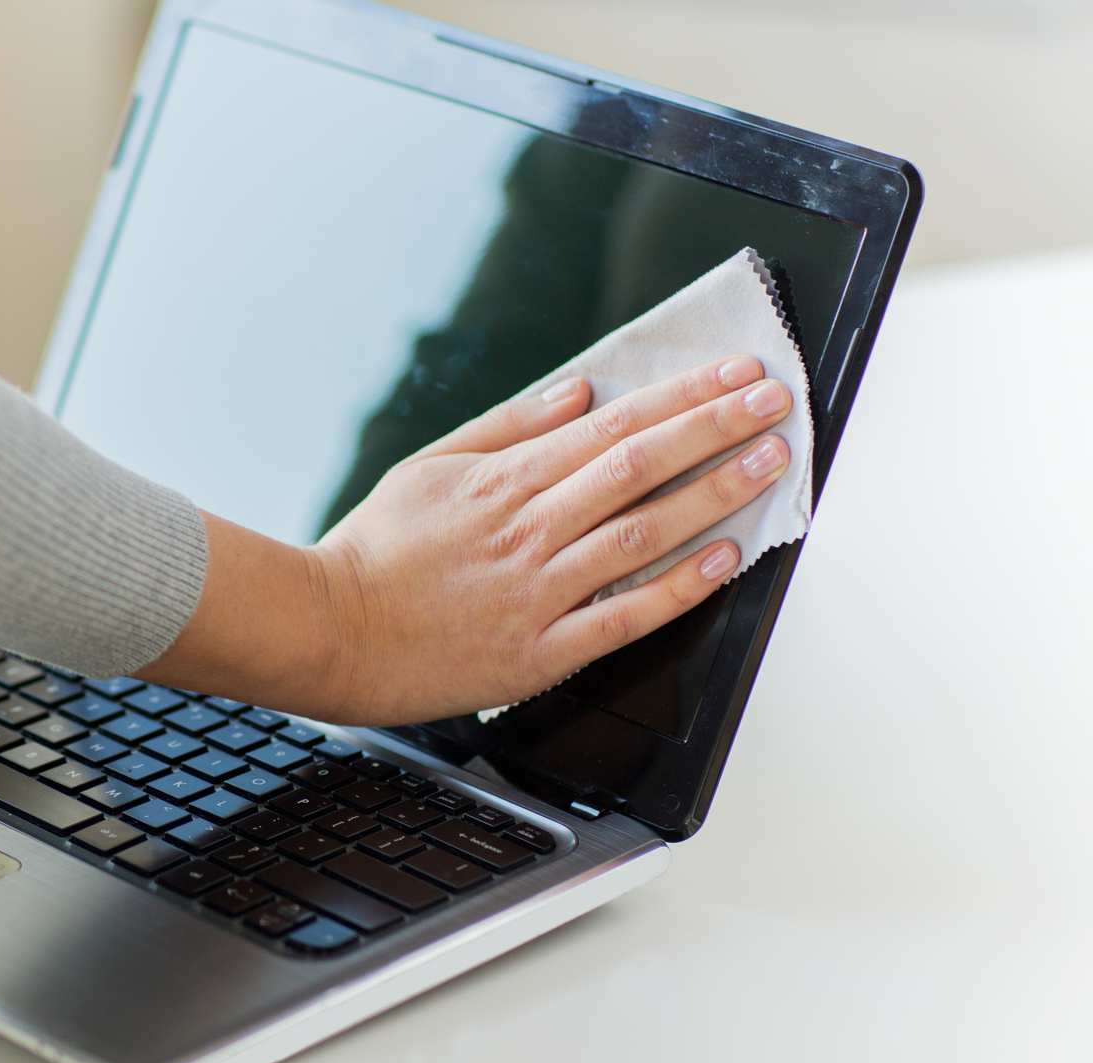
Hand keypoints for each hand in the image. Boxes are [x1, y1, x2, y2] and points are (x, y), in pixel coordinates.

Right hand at [138, 355, 791, 725]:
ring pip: (643, 533)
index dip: (684, 396)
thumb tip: (576, 391)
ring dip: (714, 493)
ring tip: (768, 463)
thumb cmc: (370, 552)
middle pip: (640, 468)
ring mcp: (537, 591)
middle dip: (716, 428)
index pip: (614, 426)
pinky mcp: (538, 651)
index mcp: (503, 481)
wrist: (326, 631)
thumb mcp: (428, 467)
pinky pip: (622, 616)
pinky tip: (721, 559)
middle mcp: (529, 529)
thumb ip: (506, 427)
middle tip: (773, 401)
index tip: (735, 373)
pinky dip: (677, 588)